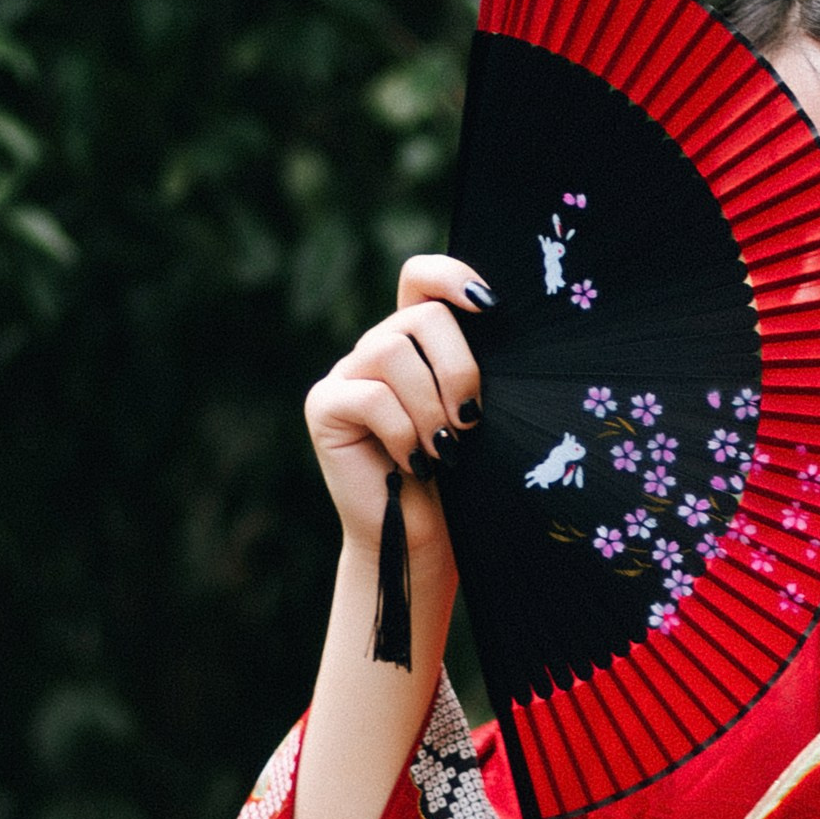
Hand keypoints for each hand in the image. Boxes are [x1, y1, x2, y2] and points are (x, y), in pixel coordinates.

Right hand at [303, 254, 489, 569]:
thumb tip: (495, 328)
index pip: (420, 278)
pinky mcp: (324, 405)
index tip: (491, 306)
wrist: (416, 541)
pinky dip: (403, 433)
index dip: (450, 277)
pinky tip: (415, 465)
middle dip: (458, 367)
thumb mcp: (472, 418)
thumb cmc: (456, 484)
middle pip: (420, 317)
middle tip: (470, 419)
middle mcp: (376, 350)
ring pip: (394, 352)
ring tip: (444, 450)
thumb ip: (472, 372)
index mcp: (414, 344)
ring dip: (431, 407)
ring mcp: (346, 374)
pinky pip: (372, 396)